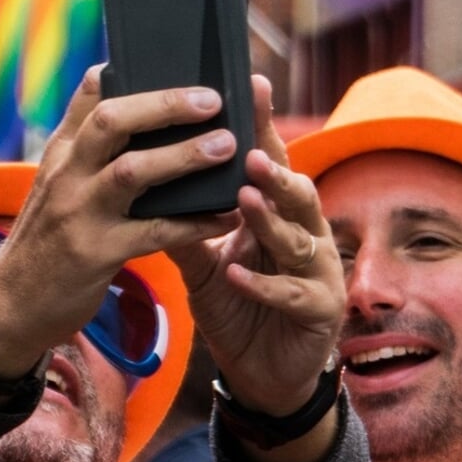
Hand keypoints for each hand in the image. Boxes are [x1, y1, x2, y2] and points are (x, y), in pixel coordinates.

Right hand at [0, 66, 239, 385]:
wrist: (10, 305)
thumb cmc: (46, 243)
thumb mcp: (54, 188)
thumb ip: (86, 153)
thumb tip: (125, 108)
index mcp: (61, 153)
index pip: (90, 95)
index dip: (128, 70)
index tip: (171, 56)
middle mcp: (66, 174)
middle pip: (113, 120)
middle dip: (166, 105)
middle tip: (212, 99)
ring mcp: (78, 213)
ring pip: (133, 171)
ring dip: (184, 155)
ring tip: (227, 146)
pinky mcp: (95, 254)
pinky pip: (154, 232)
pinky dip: (194, 222)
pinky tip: (225, 216)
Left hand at [166, 75, 345, 419]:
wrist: (260, 374)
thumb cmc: (236, 308)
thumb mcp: (202, 265)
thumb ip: (183, 225)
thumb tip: (142, 179)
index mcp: (277, 215)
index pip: (270, 162)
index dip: (263, 126)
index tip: (249, 87)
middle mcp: (306, 234)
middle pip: (294, 192)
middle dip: (273, 171)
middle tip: (247, 148)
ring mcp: (319, 272)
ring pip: (299, 238)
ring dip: (270, 219)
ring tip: (244, 199)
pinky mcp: (319, 311)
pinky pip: (291, 294)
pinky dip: (264, 285)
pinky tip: (237, 274)